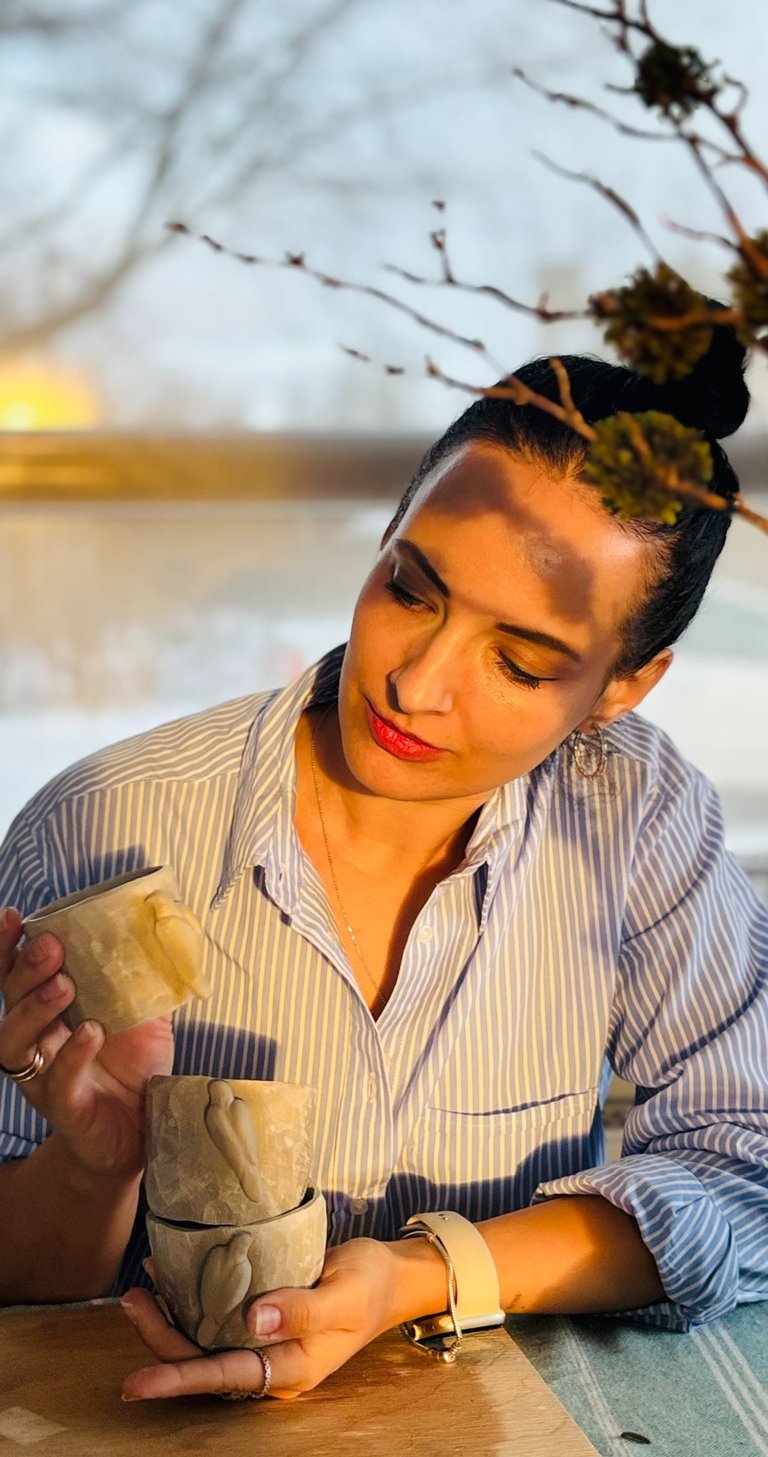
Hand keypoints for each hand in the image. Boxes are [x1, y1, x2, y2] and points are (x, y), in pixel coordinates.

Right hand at [0, 906, 173, 1179]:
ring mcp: (44, 1077)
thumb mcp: (145, 1015)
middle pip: (11, 1000)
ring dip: (36, 1008)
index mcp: (49, 1013)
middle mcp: (36, 1042)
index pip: (18, 975)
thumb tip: (163, 931)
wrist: (144, 1132)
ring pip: (15, 1040)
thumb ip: (145, 978)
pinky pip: (57, 1081)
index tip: (14, 916)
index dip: (9, 947)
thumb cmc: (135, 1069)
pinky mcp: (64, 1109)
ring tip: (64, 986)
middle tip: (52, 946)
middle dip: (26, 969)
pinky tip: (89, 1032)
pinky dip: (71, 1055)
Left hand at [120, 1238, 408, 1400]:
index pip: (225, 1376)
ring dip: (169, 1319)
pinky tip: (171, 1273)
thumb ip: (301, 1309)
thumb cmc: (371, 1284)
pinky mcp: (262, 1319)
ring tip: (139, 1290)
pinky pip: (217, 1317)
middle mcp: (271, 1362)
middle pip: (204, 1360)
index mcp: (292, 1368)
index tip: (136, 1383)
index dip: (179, 1378)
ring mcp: (265, 1342)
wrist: (391, 1275)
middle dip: (162, 1338)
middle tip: (132, 1300)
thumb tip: (253, 1319)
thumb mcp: (343, 1294)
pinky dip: (190, 1298)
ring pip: (205, 1340)